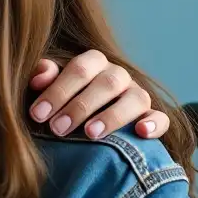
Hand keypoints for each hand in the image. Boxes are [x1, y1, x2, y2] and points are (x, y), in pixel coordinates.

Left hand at [28, 50, 167, 139]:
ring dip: (113, 116)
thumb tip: (39, 79)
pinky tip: (140, 133)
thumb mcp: (47, 89)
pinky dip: (154, 124)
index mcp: (93, 63)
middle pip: (107, 83)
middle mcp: (118, 76)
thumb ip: (43, 78)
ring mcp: (137, 95)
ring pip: (136, 99)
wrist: (81, 122)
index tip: (37, 114)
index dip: (58, 91)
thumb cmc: (59, 102)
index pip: (79, 69)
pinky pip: (161, 118)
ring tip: (90, 134)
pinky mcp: (151, 117)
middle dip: (80, 106)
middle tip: (57, 129)